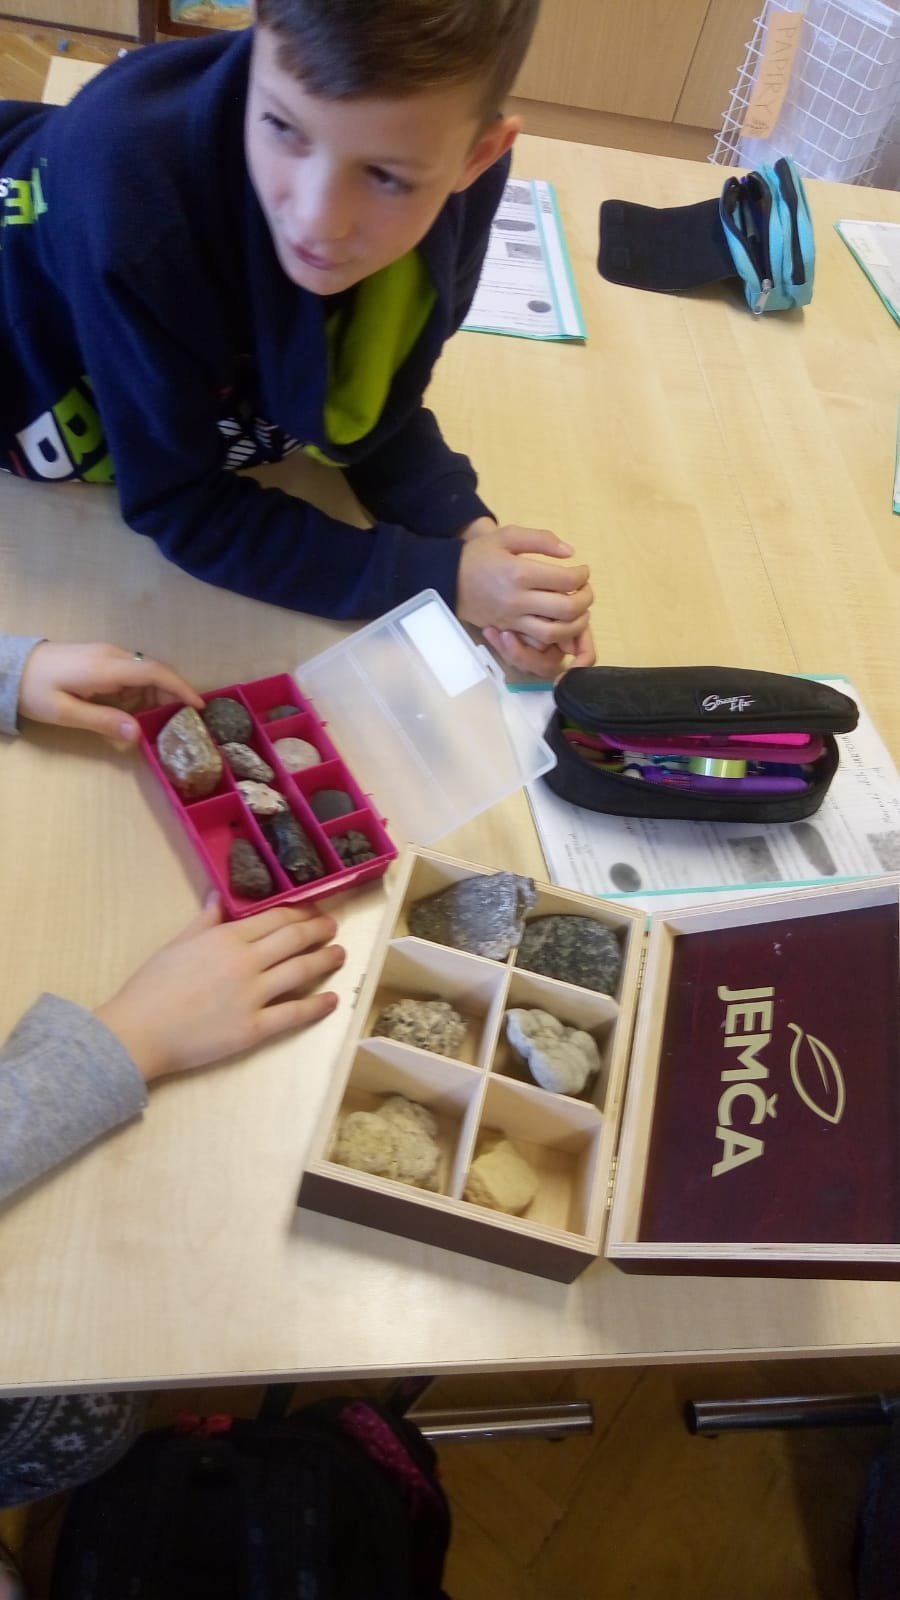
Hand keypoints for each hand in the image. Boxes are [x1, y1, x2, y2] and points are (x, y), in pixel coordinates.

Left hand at [18, 641, 202, 742]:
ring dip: (157, 692)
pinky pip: (130, 671)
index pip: (154, 672)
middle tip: (185, 719)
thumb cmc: (34, 690)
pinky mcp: (99, 657)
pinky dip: (142, 688)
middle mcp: (111, 655)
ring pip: (143, 670)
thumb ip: (103, 721)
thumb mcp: (65, 712)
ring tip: (163, 719)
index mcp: (105, 667)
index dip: (180, 687)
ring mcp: (105, 653)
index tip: (199, 705)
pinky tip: (138, 708)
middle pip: (154, 669)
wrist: (8, 666)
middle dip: (174, 692)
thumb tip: (138, 733)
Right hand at [96, 896, 344, 1082]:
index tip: (314, 910)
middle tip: (333, 928)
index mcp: (226, 937)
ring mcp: (252, 995)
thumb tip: (218, 893)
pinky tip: (331, 1000)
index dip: (301, 912)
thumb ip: (204, 919)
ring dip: (325, 961)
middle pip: (294, 939)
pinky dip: (316, 1006)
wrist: (138, 1032)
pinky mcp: (254, 1028)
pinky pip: (293, 1014)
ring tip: (340, 955)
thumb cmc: (151, 987)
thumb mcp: (177, 943)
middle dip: (319, 931)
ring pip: (300, 971)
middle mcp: (245, 962)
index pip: (275, 918)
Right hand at [456, 523, 592, 672]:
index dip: (582, 576)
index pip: (566, 580)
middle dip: (585, 600)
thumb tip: (570, 552)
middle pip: (566, 610)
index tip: (582, 571)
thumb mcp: (507, 535)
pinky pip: (539, 641)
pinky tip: (561, 622)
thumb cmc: (479, 554)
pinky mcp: (510, 630)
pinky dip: (557, 635)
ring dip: (576, 623)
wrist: (448, 578)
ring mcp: (513, 620)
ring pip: (555, 632)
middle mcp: (518, 600)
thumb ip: (541, 539)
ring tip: (579, 610)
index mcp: (520, 573)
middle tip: (585, 590)